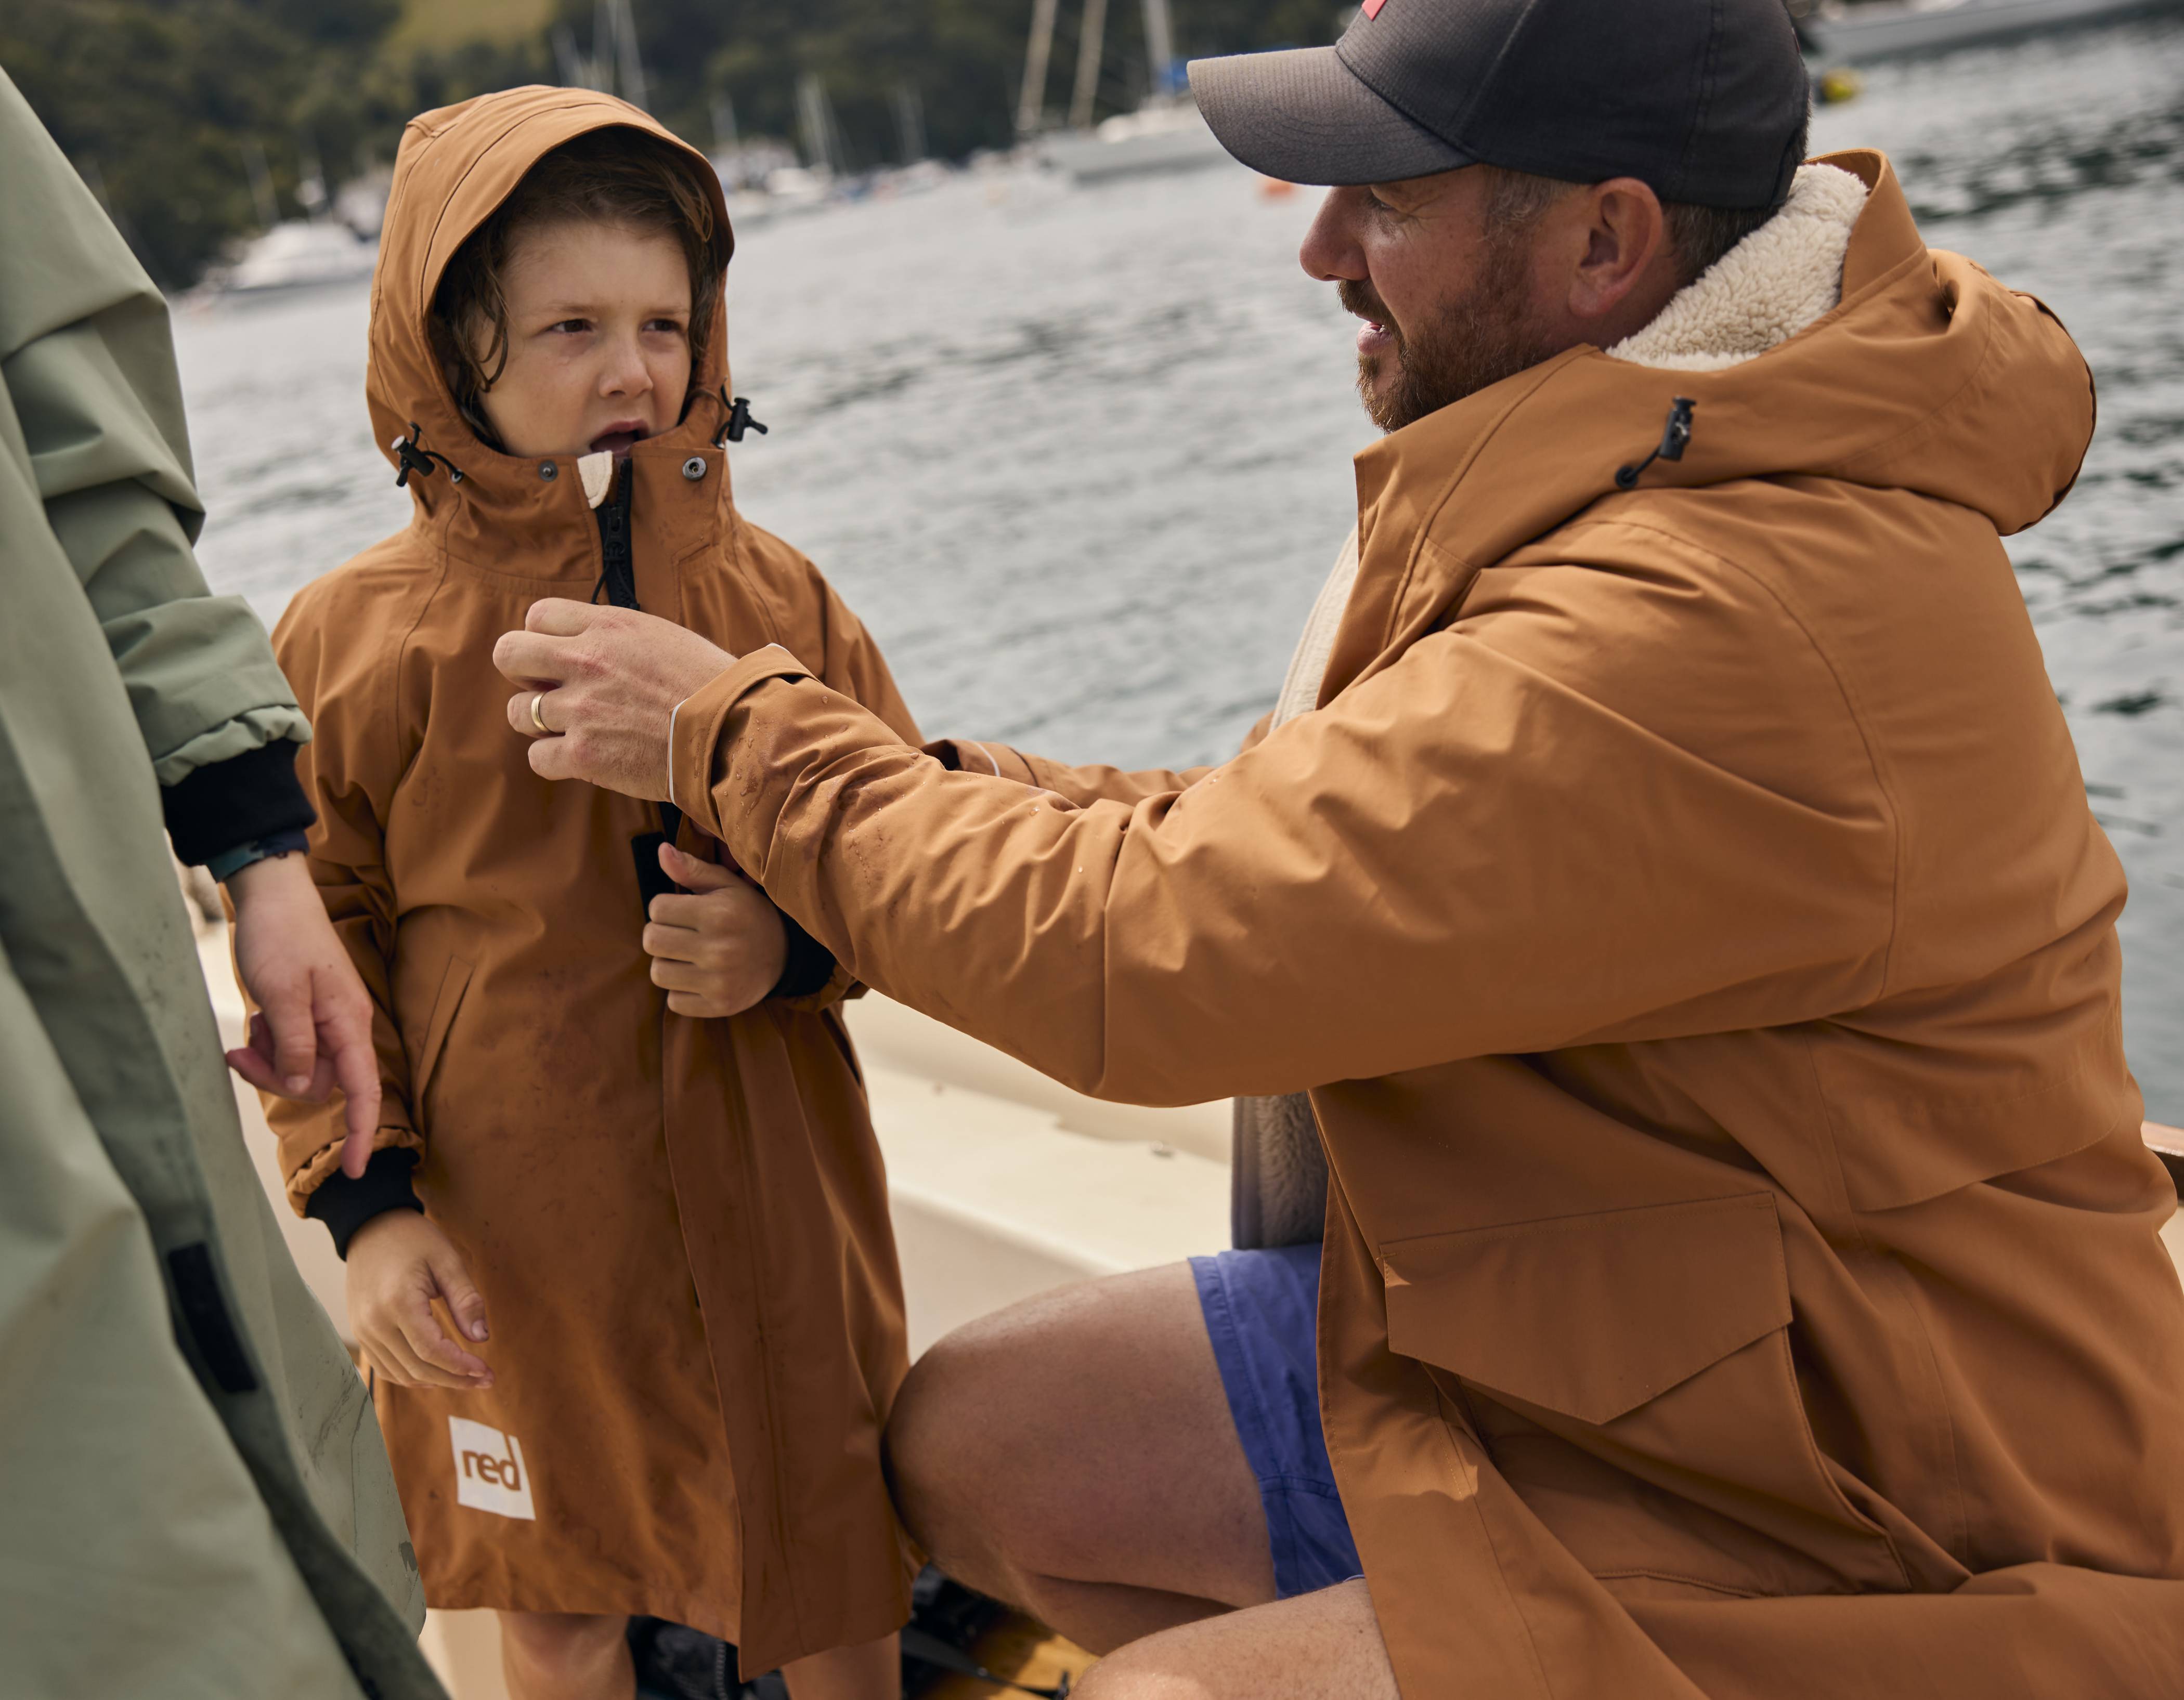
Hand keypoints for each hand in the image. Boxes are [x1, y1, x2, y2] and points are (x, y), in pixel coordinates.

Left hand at [226, 852, 381, 1178]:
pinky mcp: (308, 1014)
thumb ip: (296, 1046)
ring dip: (268, 1058)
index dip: (359, 1133)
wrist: (273, 894)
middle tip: (239, 1052)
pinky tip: (255, 1018)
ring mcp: (327, 1020)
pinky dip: (268, 1042)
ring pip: (299, 1068)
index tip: (353, 1170)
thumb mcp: (282, 994)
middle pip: (318, 1083)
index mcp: (349, 1024)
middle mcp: (345, 1027)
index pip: (364, 1090)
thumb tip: (303, 1089)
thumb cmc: (282, 936)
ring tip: (247, 1027)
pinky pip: (291, 1047)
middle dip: (276, 1077)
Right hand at [346, 1210, 492, 1391]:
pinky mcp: (360, 1332)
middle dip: (454, 1379)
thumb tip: (482, 1338)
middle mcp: (374, 1323)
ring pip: (400, 1374)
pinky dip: (410, 1376)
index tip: (487, 1372)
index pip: (431, 1351)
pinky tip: (435, 1374)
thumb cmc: (413, 1239)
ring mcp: (363, 1330)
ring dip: (435, 1382)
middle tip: (485, 1380)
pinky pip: (384, 1367)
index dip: (461, 1367)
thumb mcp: (447, 1260)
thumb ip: (465, 1300)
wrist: (371, 1226)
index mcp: (397, 1303)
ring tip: (466, 1378)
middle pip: (417, 1369)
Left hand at [493, 599, 738, 800]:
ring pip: (517, 712)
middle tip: (549, 689)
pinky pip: (537, 757)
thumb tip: (592, 642)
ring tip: (574, 728)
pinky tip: (584, 758)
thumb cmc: (711, 686)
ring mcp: (581, 709)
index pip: (537, 616)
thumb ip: (617, 637)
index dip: (544, 638)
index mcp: (607, 627)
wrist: (735, 732)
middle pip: (508, 654)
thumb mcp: (663, 637)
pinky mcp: (585, 755)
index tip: (562, 656)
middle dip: (523, 673)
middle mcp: (586, 662)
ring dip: (538, 722)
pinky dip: (555, 760)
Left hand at [643, 844, 787, 1018]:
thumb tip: (661, 851)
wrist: (783, 956)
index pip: (657, 908)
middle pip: (651, 941)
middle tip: (679, 933)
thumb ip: (692, 869)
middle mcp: (719, 949)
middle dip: (660, 934)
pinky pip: (674, 1002)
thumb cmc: (748, 914)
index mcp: (719, 913)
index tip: (682, 910)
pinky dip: (680, 991)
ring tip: (687, 956)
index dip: (665, 907)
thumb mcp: (726, 885)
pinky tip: (698, 978)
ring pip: (658, 973)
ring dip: (668, 963)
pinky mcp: (719, 1006)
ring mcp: (719, 981)